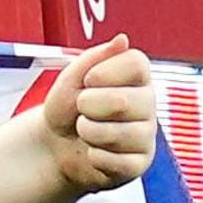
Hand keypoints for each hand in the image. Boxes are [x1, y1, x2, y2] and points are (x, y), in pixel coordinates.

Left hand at [39, 36, 157, 192]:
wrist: (53, 144)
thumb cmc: (67, 107)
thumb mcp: (72, 76)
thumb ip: (96, 56)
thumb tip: (122, 39)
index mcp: (138, 76)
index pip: (136, 64)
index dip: (103, 72)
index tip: (88, 80)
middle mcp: (149, 102)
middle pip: (123, 101)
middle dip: (88, 106)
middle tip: (82, 109)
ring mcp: (147, 134)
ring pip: (117, 134)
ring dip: (88, 133)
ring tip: (86, 130)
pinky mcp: (140, 163)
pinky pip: (117, 162)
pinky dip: (94, 157)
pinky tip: (93, 152)